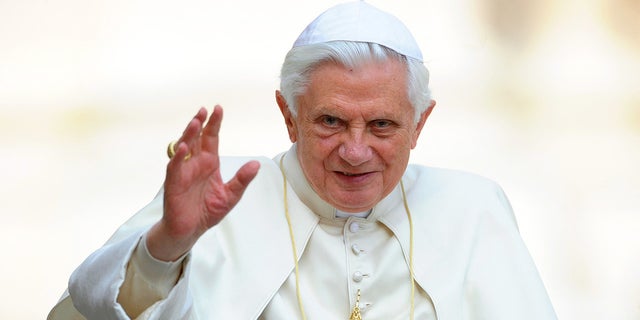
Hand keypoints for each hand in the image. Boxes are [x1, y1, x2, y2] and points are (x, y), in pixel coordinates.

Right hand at [147, 105, 259, 260]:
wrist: (191, 230)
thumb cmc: (208, 211)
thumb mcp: (231, 195)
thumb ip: (242, 179)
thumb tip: (256, 164)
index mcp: (209, 163)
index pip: (211, 138)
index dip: (214, 123)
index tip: (218, 108)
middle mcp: (195, 163)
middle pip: (196, 138)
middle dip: (200, 123)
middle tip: (204, 109)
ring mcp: (184, 171)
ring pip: (184, 148)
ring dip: (188, 134)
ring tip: (195, 121)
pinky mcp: (174, 183)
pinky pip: (175, 167)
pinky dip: (179, 157)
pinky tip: (184, 148)